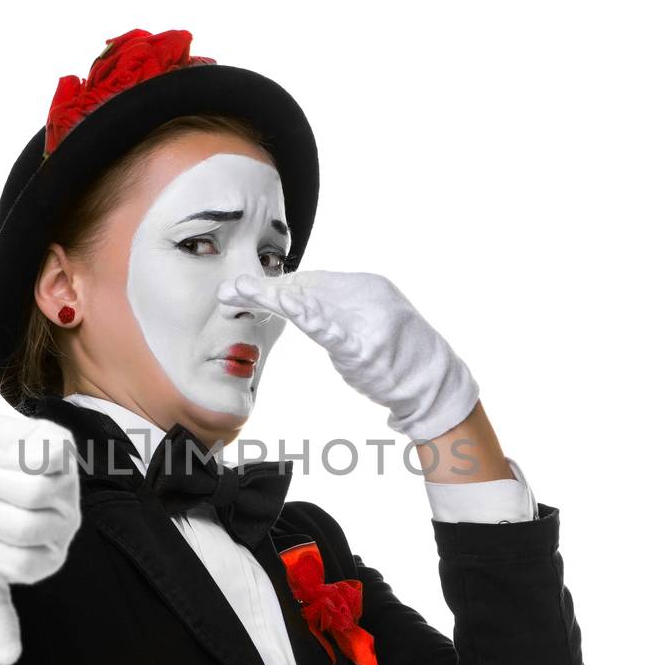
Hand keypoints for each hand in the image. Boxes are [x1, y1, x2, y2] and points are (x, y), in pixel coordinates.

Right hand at [0, 404, 80, 664]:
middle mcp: (64, 521)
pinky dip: (6, 453)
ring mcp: (66, 482)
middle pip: (25, 526)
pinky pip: (41, 455)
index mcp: (47, 555)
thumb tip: (5, 660)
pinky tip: (2, 453)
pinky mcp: (58, 445)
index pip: (20, 563)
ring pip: (32, 490)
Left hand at [217, 269, 479, 441]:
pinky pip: (333, 331)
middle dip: (263, 292)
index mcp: (365, 285)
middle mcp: (367, 295)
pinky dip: (310, 317)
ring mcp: (368, 320)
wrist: (436, 383)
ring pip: (311, 306)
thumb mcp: (362, 326)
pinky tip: (289, 306)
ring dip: (274, 299)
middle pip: (305, 289)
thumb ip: (331, 313)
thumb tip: (289, 299)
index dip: (272, 288)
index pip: (310, 282)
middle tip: (228, 291)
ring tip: (244, 292)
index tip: (240, 292)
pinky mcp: (367, 347)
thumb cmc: (396, 357)